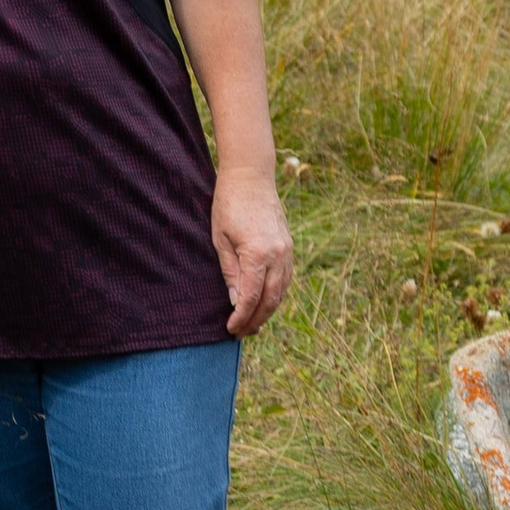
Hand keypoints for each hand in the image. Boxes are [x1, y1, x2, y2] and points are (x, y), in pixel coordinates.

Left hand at [213, 165, 293, 336]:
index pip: (251, 297)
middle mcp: (278, 255)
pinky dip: (276, 294)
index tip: (231, 329)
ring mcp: (288, 251)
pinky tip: (264, 302)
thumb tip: (236, 302)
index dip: (241, 317)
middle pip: (270, 300)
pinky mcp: (289, 247)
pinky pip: (286, 279)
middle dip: (256, 320)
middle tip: (241, 333)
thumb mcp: (220, 239)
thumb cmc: (228, 204)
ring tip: (252, 323)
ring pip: (282, 292)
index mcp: (258, 254)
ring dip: (268, 310)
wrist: (251, 176)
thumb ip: (230, 272)